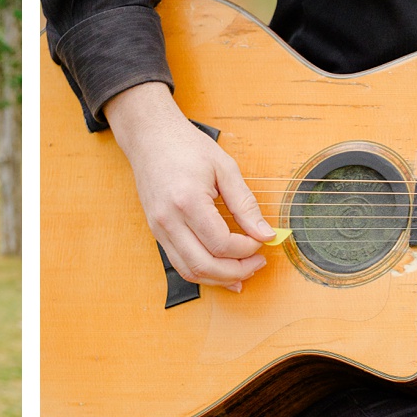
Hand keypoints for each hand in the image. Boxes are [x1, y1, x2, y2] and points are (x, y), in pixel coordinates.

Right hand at [106, 83, 273, 291]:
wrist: (150, 138)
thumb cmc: (186, 147)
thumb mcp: (225, 168)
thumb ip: (246, 204)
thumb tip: (266, 233)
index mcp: (187, 201)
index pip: (221, 243)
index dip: (247, 249)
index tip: (262, 240)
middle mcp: (168, 221)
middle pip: (204, 265)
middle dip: (237, 271)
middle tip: (258, 263)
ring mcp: (158, 229)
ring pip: (190, 272)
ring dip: (220, 278)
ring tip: (244, 271)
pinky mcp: (157, 232)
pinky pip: (180, 263)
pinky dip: (203, 272)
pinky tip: (222, 271)